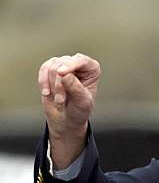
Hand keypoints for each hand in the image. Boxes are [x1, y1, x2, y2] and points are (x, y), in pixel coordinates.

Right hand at [37, 53, 100, 167]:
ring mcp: (63, 67)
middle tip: (61, 100)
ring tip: (57, 100)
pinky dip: (42, 82)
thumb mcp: (82, 104)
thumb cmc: (79, 114)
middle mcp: (78, 66)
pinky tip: (46, 94)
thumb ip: (75, 88)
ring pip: (51, 65)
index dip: (72, 65)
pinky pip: (42, 69)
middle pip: (64, 62)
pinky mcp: (49, 72)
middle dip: (60, 83)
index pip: (83, 60)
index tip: (63, 75)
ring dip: (51, 85)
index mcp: (92, 70)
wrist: (66, 122)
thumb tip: (65, 74)